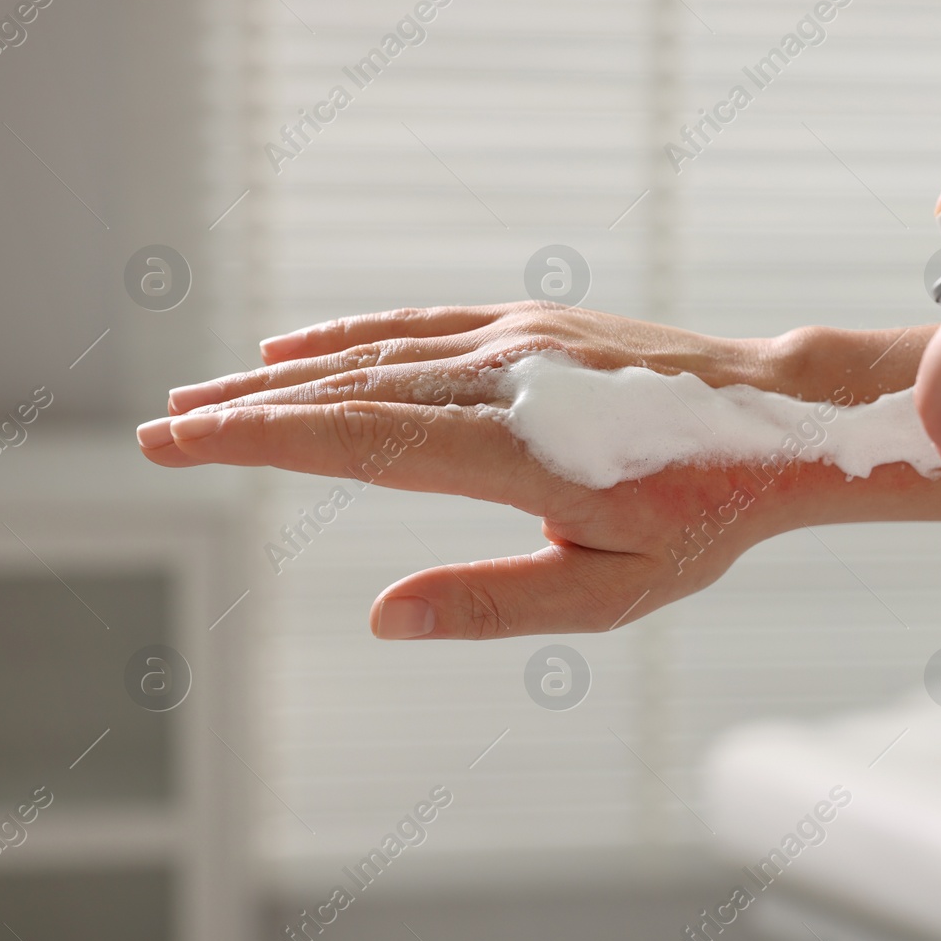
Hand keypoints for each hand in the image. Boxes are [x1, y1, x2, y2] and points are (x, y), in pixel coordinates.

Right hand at [138, 303, 940, 638]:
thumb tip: (383, 617)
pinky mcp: (535, 324)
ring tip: (208, 394)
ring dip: (284, 373)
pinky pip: (421, 326)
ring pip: (376, 352)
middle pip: (349, 390)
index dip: (263, 440)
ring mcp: (519, 341)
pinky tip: (305, 349)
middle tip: (161, 429)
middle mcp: (506, 379)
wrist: (780, 420)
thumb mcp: (612, 591)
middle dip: (246, 410)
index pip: (361, 440)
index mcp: (518, 450)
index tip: (183, 442)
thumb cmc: (703, 515)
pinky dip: (352, 337)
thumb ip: (495, 604)